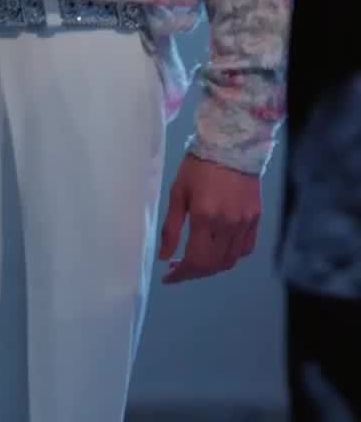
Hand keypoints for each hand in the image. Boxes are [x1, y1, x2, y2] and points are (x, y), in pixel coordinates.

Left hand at [159, 152, 260, 283]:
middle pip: (213, 265)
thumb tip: (164, 256)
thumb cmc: (198, 165)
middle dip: (193, 273)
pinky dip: (231, 256)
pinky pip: (245, 248)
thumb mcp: (177, 193)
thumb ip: (171, 228)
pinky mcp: (256, 218)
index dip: (181, 274)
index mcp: (205, 217)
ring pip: (230, 260)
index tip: (169, 277)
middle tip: (178, 269)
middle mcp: (228, 224)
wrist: (231, 144)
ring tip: (196, 261)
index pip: (195, 260)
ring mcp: (245, 222)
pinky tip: (218, 250)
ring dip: (212, 267)